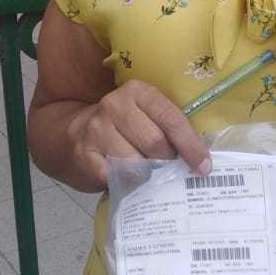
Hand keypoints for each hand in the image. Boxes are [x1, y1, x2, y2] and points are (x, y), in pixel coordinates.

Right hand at [66, 80, 211, 188]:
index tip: (204, 166)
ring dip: (148, 174)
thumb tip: (200, 158)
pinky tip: (129, 179)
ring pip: (137, 162)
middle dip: (168, 161)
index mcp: (137, 91)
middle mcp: (114, 105)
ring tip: (148, 173)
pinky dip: (129, 183)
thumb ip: (167, 127)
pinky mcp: (85, 155)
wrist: (71, 136)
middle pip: (155, 142)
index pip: (171, 119)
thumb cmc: (121, 129)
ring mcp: (96, 130)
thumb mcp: (143, 115)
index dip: (190, 145)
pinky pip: (118, 177)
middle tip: (169, 167)